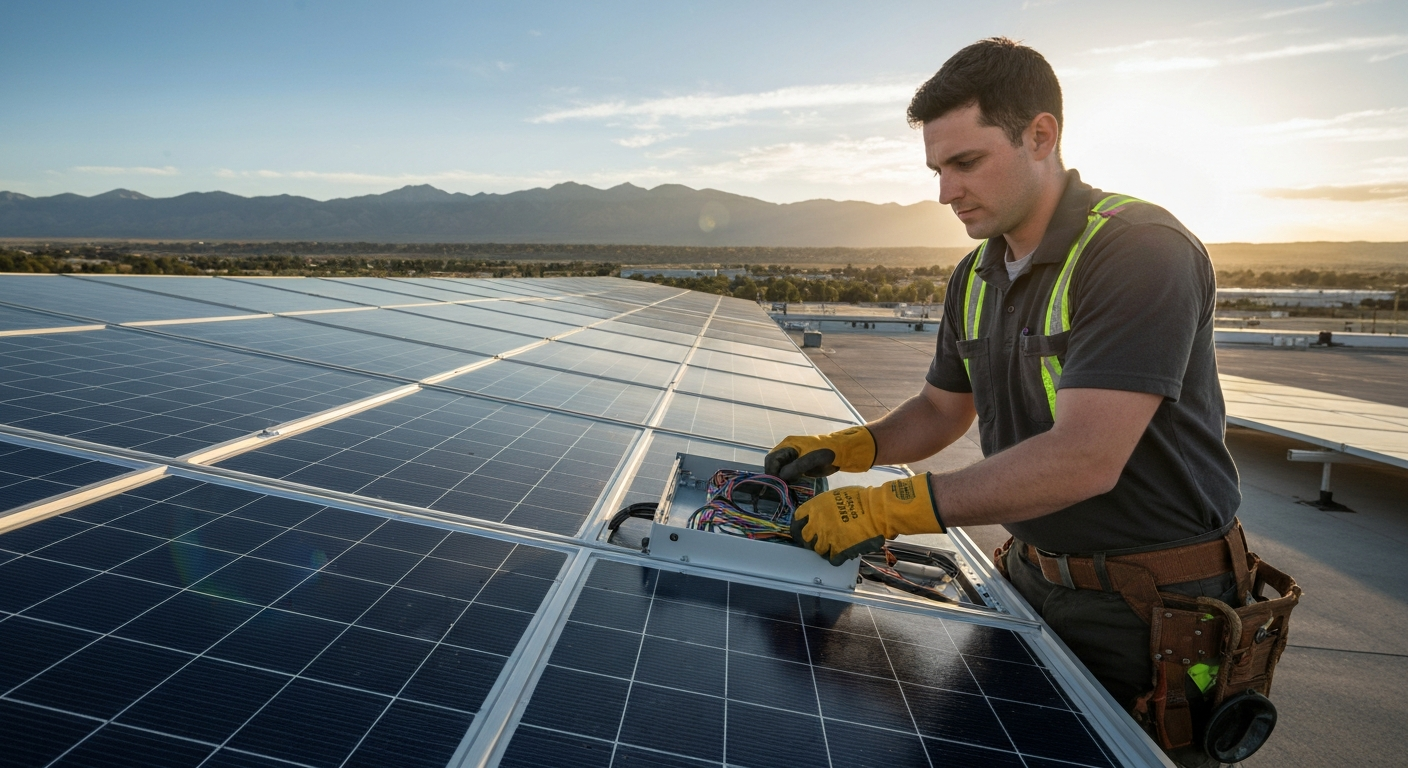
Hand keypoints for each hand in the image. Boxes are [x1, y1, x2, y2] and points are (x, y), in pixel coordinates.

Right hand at [765, 426, 876, 481]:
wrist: (845, 452)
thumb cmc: (829, 452)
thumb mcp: (812, 459)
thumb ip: (796, 467)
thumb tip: (780, 478)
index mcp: (788, 445)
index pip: (772, 460)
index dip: (772, 473)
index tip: (778, 486)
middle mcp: (788, 451)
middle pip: (774, 466)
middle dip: (775, 478)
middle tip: (781, 491)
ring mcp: (793, 459)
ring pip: (780, 471)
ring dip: (781, 481)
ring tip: (785, 493)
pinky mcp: (800, 467)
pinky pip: (789, 475)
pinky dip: (788, 482)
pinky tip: (791, 490)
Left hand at [790, 474, 944, 565]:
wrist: (876, 510)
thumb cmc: (860, 498)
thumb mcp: (836, 496)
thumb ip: (824, 506)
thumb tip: (823, 513)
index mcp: (815, 508)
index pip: (797, 520)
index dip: (799, 526)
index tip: (803, 528)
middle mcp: (816, 524)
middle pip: (805, 537)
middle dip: (811, 539)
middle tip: (819, 539)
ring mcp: (827, 538)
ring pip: (817, 550)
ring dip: (824, 549)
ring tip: (833, 545)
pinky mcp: (839, 550)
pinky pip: (832, 559)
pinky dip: (836, 557)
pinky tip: (842, 552)